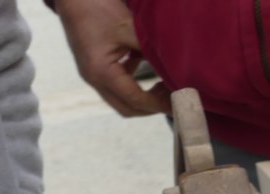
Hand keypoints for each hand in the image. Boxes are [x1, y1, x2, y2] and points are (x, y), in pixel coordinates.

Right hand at [55, 0, 170, 116]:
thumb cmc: (96, 5)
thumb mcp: (130, 28)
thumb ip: (152, 51)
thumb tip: (175, 70)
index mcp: (102, 72)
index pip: (136, 99)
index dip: (159, 104)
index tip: (179, 102)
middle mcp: (94, 78)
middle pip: (127, 108)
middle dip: (152, 107)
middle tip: (173, 98)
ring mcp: (91, 74)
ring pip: (121, 99)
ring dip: (143, 96)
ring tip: (163, 84)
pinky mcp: (92, 66)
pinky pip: (115, 84)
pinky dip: (132, 82)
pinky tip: (143, 63)